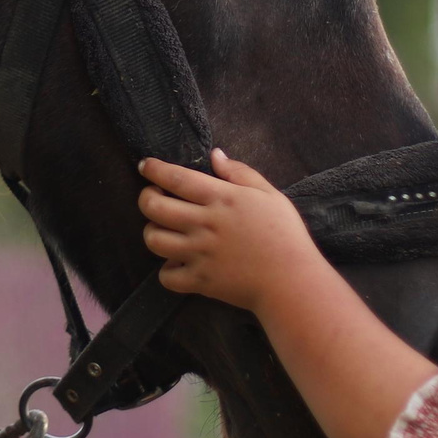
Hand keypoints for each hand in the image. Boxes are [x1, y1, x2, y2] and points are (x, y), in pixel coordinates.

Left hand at [137, 149, 327, 315]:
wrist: (292, 282)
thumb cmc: (285, 235)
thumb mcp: (269, 194)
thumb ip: (240, 172)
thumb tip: (215, 155)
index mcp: (221, 198)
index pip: (176, 178)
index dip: (154, 169)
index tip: (145, 166)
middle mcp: (204, 224)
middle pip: (154, 207)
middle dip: (145, 198)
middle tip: (153, 198)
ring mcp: (199, 254)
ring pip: (154, 240)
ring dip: (153, 232)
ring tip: (164, 229)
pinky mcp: (200, 281)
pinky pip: (166, 276)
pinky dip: (166, 271)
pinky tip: (177, 263)